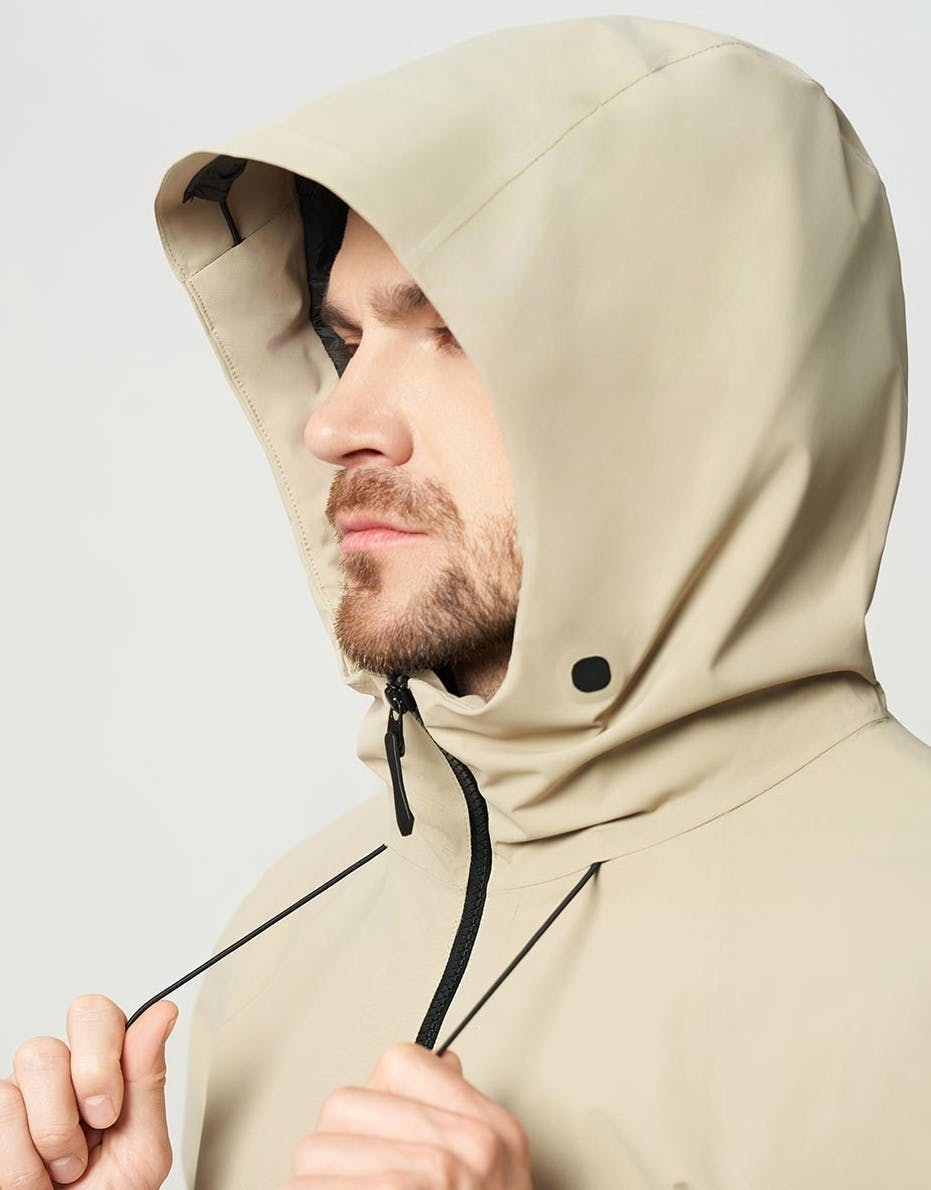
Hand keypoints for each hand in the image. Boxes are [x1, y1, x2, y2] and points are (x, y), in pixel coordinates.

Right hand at [0, 994, 177, 1188]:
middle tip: (95, 1129)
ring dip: (55, 1136)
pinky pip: (4, 1111)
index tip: (112, 1108)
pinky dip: (24, 1163)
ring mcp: (21, 1095)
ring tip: (64, 1168)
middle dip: (85, 1083)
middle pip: (57, 1037)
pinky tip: (37, 1178)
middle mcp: (59, 1074)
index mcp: (104, 1070)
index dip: (104, 1051)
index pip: (96, 1015)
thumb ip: (149, 1080)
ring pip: (33, 1066)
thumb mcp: (142, 1147)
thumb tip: (161, 1013)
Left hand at [284, 1041, 532, 1187]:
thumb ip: (464, 1112)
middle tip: (350, 1179)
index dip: (373, 1099)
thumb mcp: (498, 1170)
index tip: (373, 1136)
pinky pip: (316, 1188)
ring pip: (316, 1152)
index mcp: (494, 1129)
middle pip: (344, 1104)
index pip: (398, 1061)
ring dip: (314, 1184)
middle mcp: (471, 1149)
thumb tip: (443, 1061)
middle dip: (334, 1146)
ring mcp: (437, 1179)